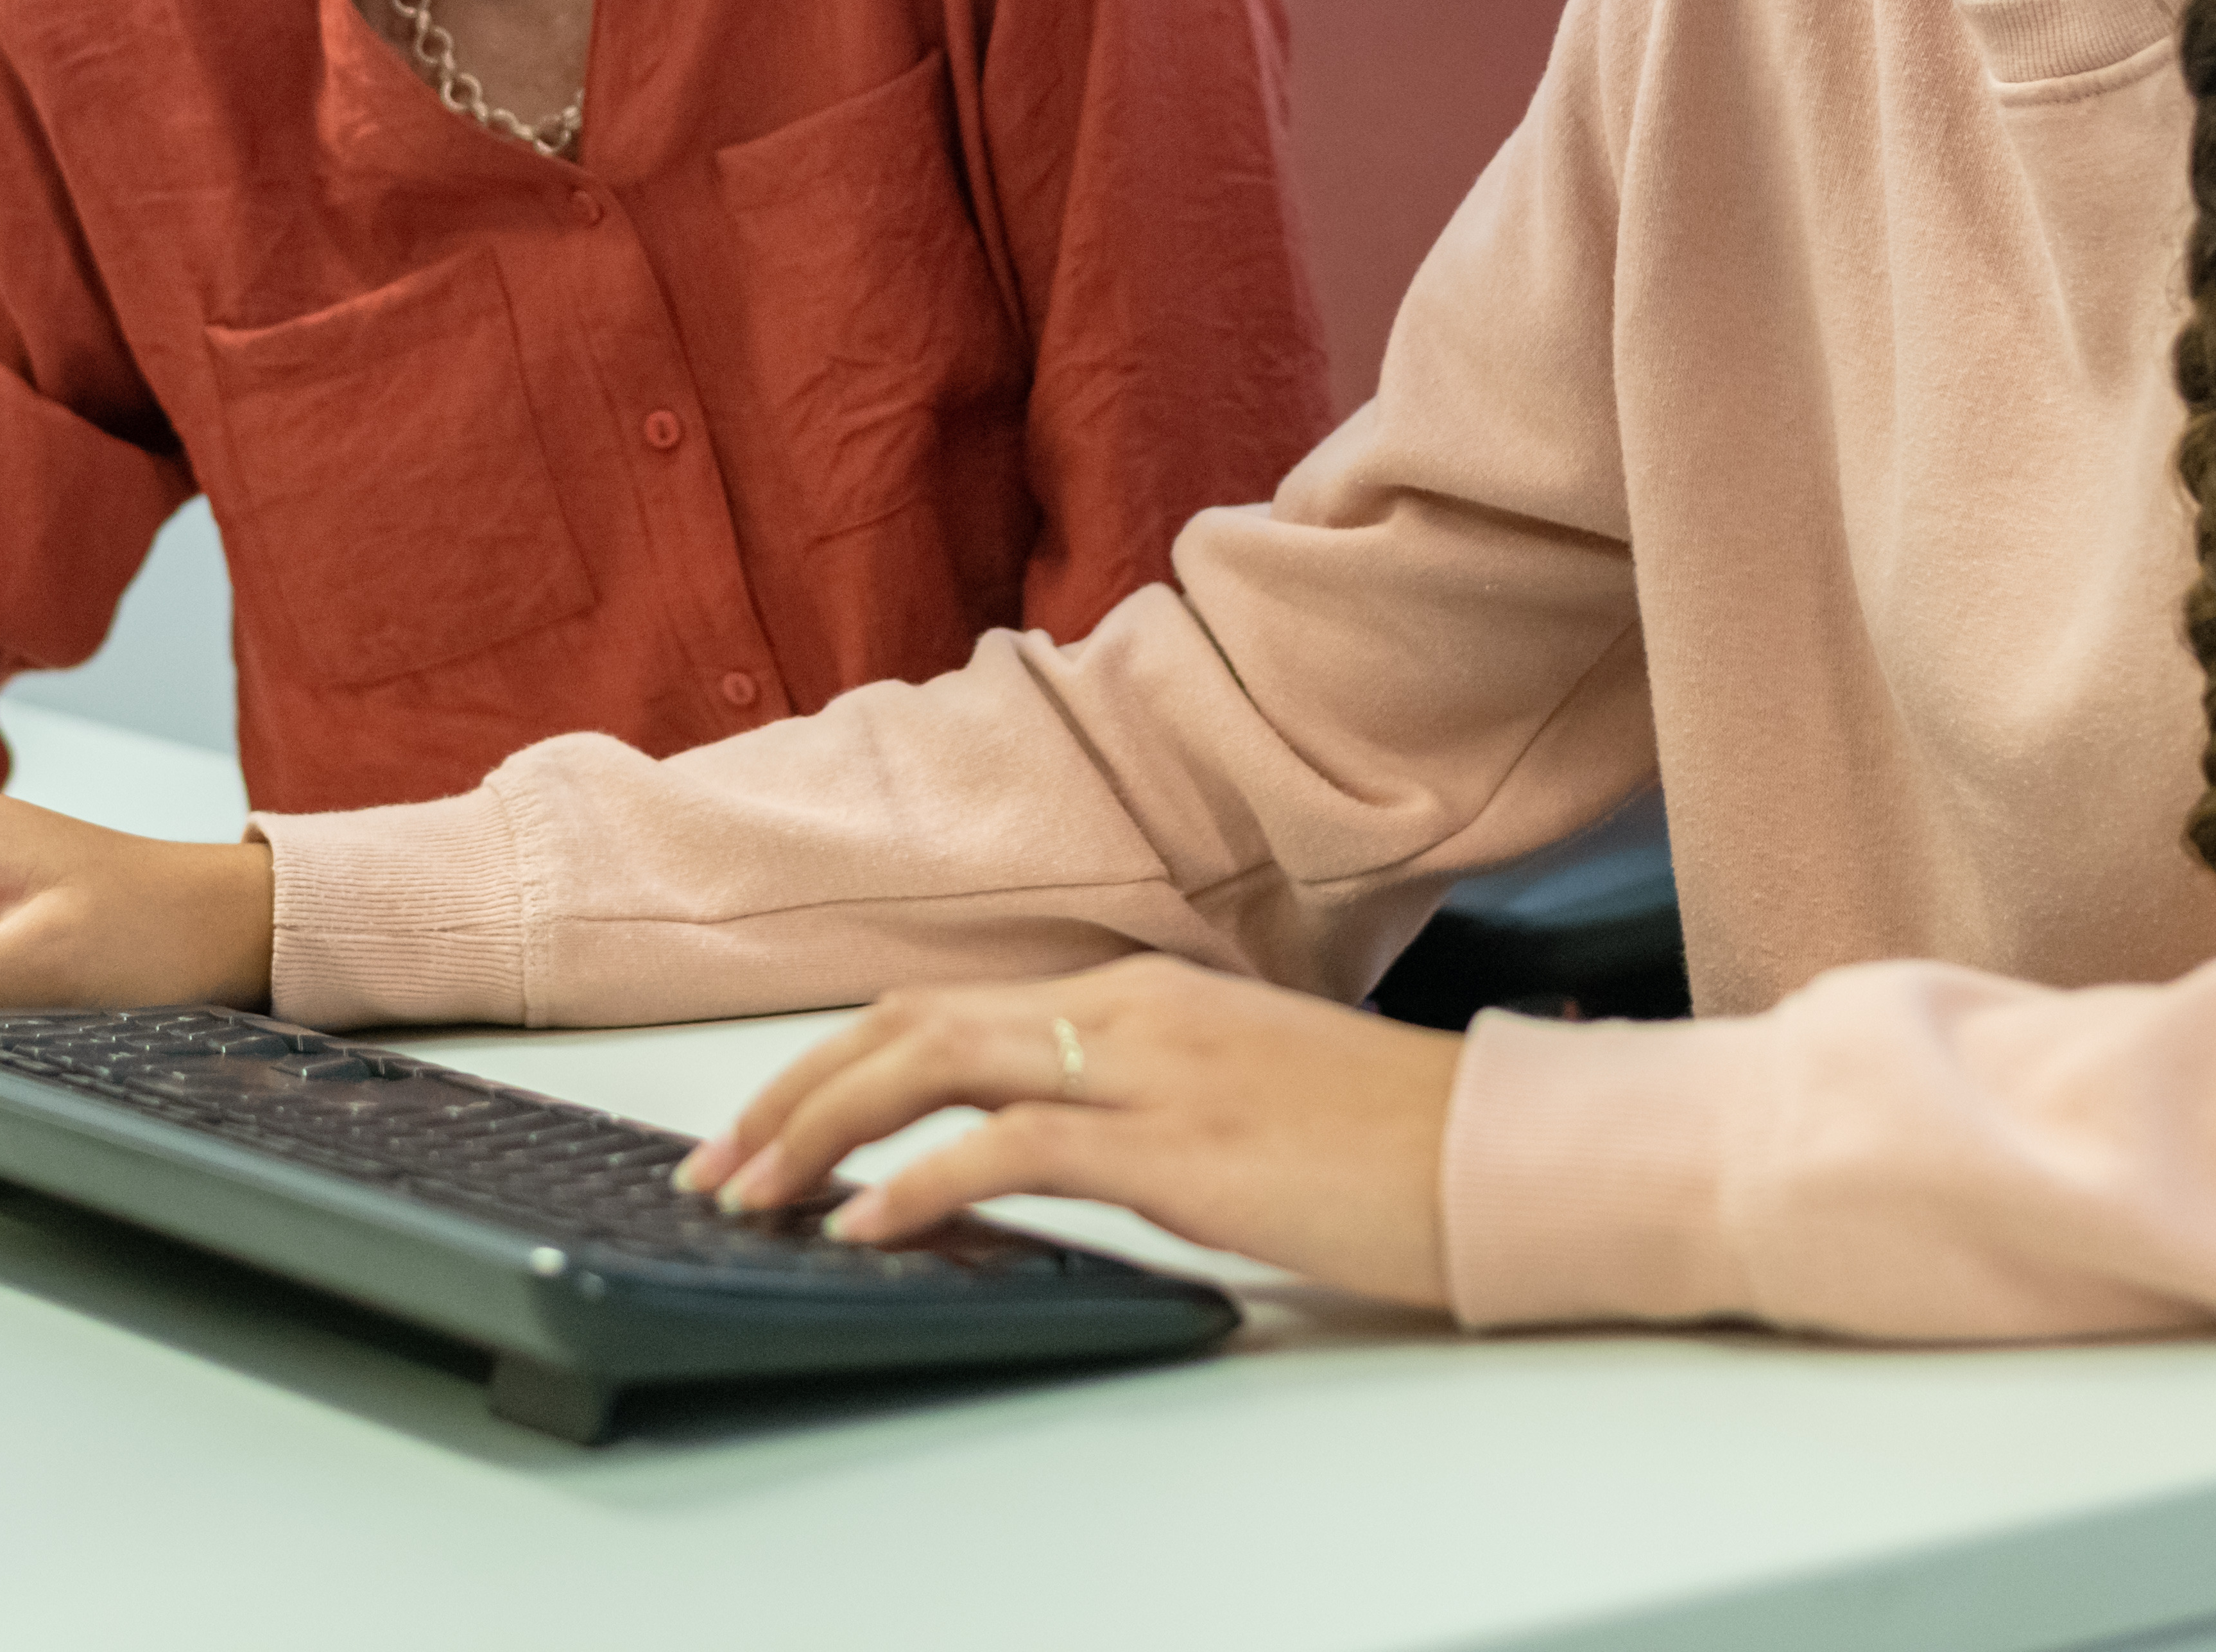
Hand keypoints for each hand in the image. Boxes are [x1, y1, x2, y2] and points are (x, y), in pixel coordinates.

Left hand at [675, 955, 1463, 1309]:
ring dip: (822, 1131)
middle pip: (909, 1019)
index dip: (834, 1060)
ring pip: (934, 1064)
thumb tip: (1033, 1143)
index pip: (941, 1003)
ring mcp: (1151, 1068)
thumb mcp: (1234, 1094)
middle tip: (716, 1166)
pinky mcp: (1179, 1146)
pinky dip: (917, 1181)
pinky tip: (864, 1225)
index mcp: (1135, 989)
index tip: (761, 1126)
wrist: (1499, 1150)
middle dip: (794, 1091)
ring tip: (751, 1194)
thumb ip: (1134, 1098)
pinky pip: (1011, 1147)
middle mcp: (1126, 1005)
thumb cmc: (1383, 1138)